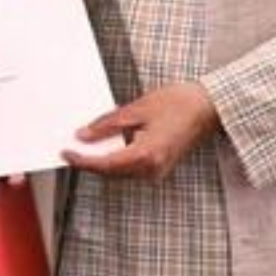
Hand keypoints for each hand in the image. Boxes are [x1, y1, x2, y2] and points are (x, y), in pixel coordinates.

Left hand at [63, 82, 218, 181]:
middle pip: (110, 172)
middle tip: (70, 148)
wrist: (208, 108)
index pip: (104, 165)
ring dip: (102, 161)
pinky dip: (115, 160)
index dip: (82, 161)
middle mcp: (151, 169)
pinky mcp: (159, 167)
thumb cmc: (179, 103)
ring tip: (85, 146)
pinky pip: (131, 168)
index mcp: (145, 155)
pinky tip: (107, 146)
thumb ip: (107, 125)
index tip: (66, 153)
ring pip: (119, 172)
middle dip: (89, 162)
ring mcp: (157, 171)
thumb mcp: (137, 109)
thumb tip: (83, 135)